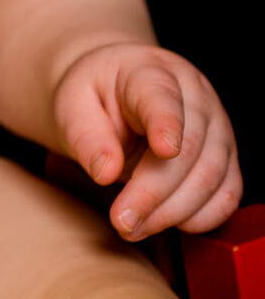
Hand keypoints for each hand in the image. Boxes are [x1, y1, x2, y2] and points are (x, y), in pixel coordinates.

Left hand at [53, 43, 241, 239]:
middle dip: (154, 193)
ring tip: (133, 227)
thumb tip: (106, 173)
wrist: (116, 90)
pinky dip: (201, 217)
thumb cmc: (93, 96)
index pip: (162, 97)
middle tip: (121, 222)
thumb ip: (86, 135)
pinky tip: (165, 222)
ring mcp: (217, 126)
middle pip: (188, 149)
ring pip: (212, 177)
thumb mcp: (72, 105)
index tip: (164, 150)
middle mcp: (194, 95)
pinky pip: (228, 194)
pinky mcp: (226, 157)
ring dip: (173, 212)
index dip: (167, 124)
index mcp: (150, 71)